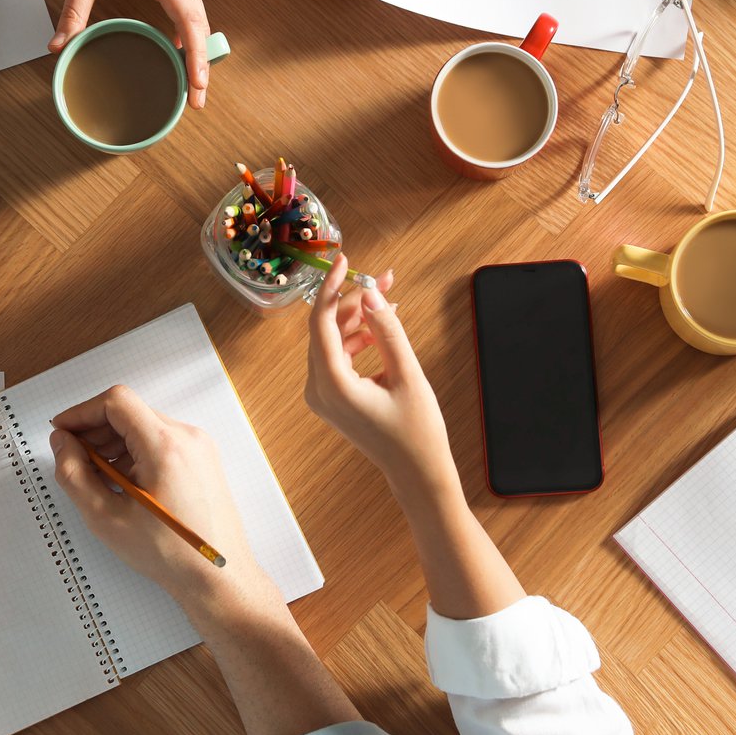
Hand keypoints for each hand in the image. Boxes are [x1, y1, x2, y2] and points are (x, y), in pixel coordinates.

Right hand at [49, 385, 280, 629]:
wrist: (217, 577)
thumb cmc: (171, 554)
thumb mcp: (106, 517)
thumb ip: (74, 474)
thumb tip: (62, 444)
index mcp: (165, 446)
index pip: (116, 402)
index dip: (82, 412)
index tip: (63, 430)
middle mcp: (186, 438)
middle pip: (129, 412)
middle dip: (95, 430)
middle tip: (73, 457)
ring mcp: (198, 447)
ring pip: (143, 426)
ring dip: (113, 443)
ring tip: (97, 478)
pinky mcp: (201, 459)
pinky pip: (160, 441)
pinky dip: (135, 453)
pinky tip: (122, 483)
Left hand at [54, 0, 212, 107]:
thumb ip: (74, 9)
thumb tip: (58, 46)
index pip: (191, 23)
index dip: (197, 59)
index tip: (199, 89)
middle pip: (200, 26)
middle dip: (201, 65)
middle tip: (196, 103)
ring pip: (197, 17)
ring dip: (197, 50)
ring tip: (192, 84)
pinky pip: (187, 7)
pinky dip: (189, 33)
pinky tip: (179, 51)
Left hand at [305, 258, 452, 494]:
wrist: (417, 473)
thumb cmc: (416, 432)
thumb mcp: (408, 375)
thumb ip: (389, 331)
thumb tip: (372, 294)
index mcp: (332, 386)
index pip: (320, 323)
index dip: (332, 288)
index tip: (346, 261)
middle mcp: (318, 390)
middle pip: (326, 329)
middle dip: (354, 300)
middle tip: (383, 278)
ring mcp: (323, 395)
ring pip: (333, 341)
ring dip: (359, 317)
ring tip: (390, 297)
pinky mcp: (333, 397)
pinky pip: (339, 356)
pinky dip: (359, 338)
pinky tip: (383, 325)